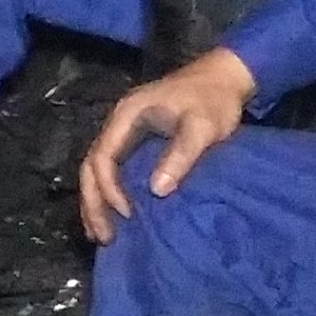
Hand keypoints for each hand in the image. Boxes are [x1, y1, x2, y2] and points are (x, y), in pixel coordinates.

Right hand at [77, 49, 254, 244]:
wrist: (223, 78)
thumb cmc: (213, 100)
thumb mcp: (202, 126)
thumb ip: (180, 155)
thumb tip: (156, 190)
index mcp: (127, 115)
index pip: (102, 156)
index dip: (108, 188)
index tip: (127, 214)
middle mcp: (118, 123)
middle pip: (91, 166)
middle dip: (93, 202)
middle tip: (104, 237)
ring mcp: (125, 132)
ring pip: (97, 170)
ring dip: (97, 202)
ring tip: (102, 235)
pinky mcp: (136, 141)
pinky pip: (113, 170)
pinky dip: (108, 194)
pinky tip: (115, 216)